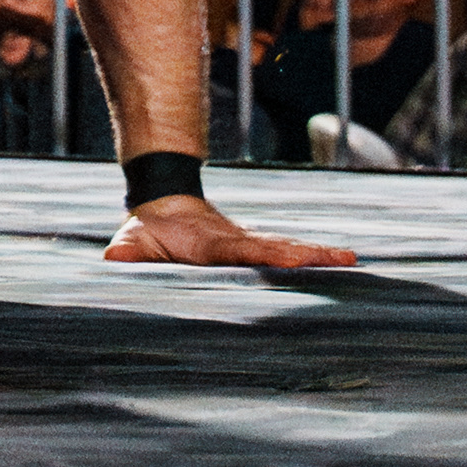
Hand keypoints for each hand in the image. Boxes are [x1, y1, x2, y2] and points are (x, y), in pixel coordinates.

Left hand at [106, 193, 356, 267]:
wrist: (164, 204)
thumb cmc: (147, 232)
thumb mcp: (130, 243)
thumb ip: (126, 254)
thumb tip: (115, 262)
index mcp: (209, 245)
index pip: (241, 250)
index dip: (265, 255)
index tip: (291, 258)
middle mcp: (236, 243)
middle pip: (275, 248)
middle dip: (307, 255)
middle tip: (342, 260)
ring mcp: (248, 244)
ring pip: (285, 248)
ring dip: (317, 255)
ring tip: (351, 260)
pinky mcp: (255, 249)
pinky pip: (285, 252)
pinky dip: (312, 257)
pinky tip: (341, 261)